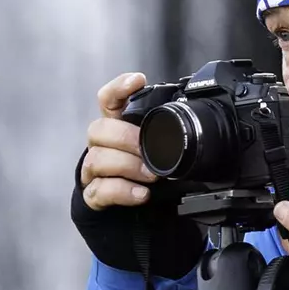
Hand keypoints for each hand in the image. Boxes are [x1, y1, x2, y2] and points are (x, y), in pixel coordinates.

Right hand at [79, 72, 157, 210]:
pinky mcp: (94, 195)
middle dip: (126, 138)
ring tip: (152, 176)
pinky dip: (122, 191)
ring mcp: (94, 171)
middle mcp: (101, 145)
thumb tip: (195, 114)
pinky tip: (141, 193)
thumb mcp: (157, 148)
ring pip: (97, 160)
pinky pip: (100, 191)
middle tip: (151, 149)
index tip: (138, 80)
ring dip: (128, 166)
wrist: (135, 209)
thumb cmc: (146, 171)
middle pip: (99, 130)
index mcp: (116, 126)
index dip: (119, 87)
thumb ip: (166, 132)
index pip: (109, 99)